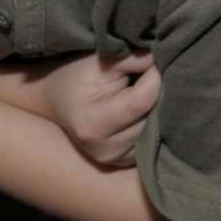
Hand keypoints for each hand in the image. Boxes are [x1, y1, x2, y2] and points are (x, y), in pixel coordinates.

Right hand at [39, 50, 160, 166]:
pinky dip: (153, 122)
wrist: (58, 100)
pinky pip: (153, 140)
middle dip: (158, 93)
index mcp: (94, 125)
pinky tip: (142, 109)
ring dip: (157, 108)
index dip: (153, 76)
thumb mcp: (102, 60)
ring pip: (157, 129)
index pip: (143, 100)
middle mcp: (105, 150)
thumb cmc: (79, 77)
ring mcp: (116, 160)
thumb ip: (133, 59)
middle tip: (146, 77)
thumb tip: (162, 59)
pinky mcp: (125, 161)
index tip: (150, 63)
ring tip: (141, 93)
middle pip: (152, 117)